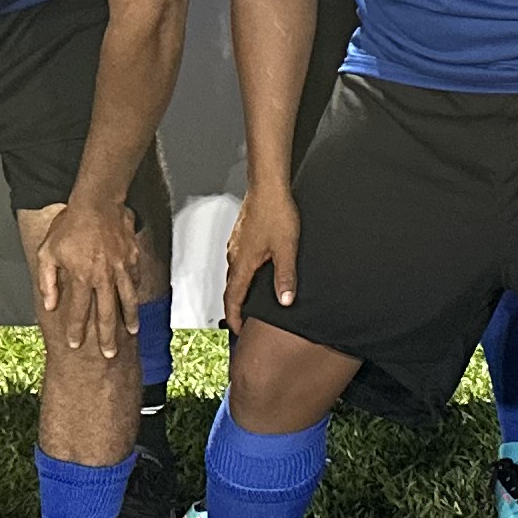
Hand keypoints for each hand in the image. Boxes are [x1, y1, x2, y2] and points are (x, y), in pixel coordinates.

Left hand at [36, 196, 145, 356]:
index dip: (76, 330)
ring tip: (131, 332)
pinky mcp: (132, 259)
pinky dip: (135, 294)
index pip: (79, 311)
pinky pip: (135, 281)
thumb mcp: (47, 252)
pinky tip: (135, 302)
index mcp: (82, 277)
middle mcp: (103, 277)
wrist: (97, 203)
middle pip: (106, 313)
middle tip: (109, 353)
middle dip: (106, 336)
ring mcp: (120, 268)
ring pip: (127, 300)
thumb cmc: (70, 226)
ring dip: (129, 319)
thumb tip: (50, 304)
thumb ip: (48, 281)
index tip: (75, 344)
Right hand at [223, 179, 303, 321]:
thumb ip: (285, 276)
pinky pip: (240, 262)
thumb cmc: (275, 213)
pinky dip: (245, 275)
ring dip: (241, 290)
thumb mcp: (286, 249)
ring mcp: (236, 245)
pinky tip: (258, 273)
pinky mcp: (242, 237)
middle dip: (237, 307)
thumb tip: (285, 300)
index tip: (238, 331)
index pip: (232, 298)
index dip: (234, 317)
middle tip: (246, 321)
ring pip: (236, 274)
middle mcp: (234, 256)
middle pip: (231, 289)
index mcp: (242, 263)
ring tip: (252, 302)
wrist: (268, 186)